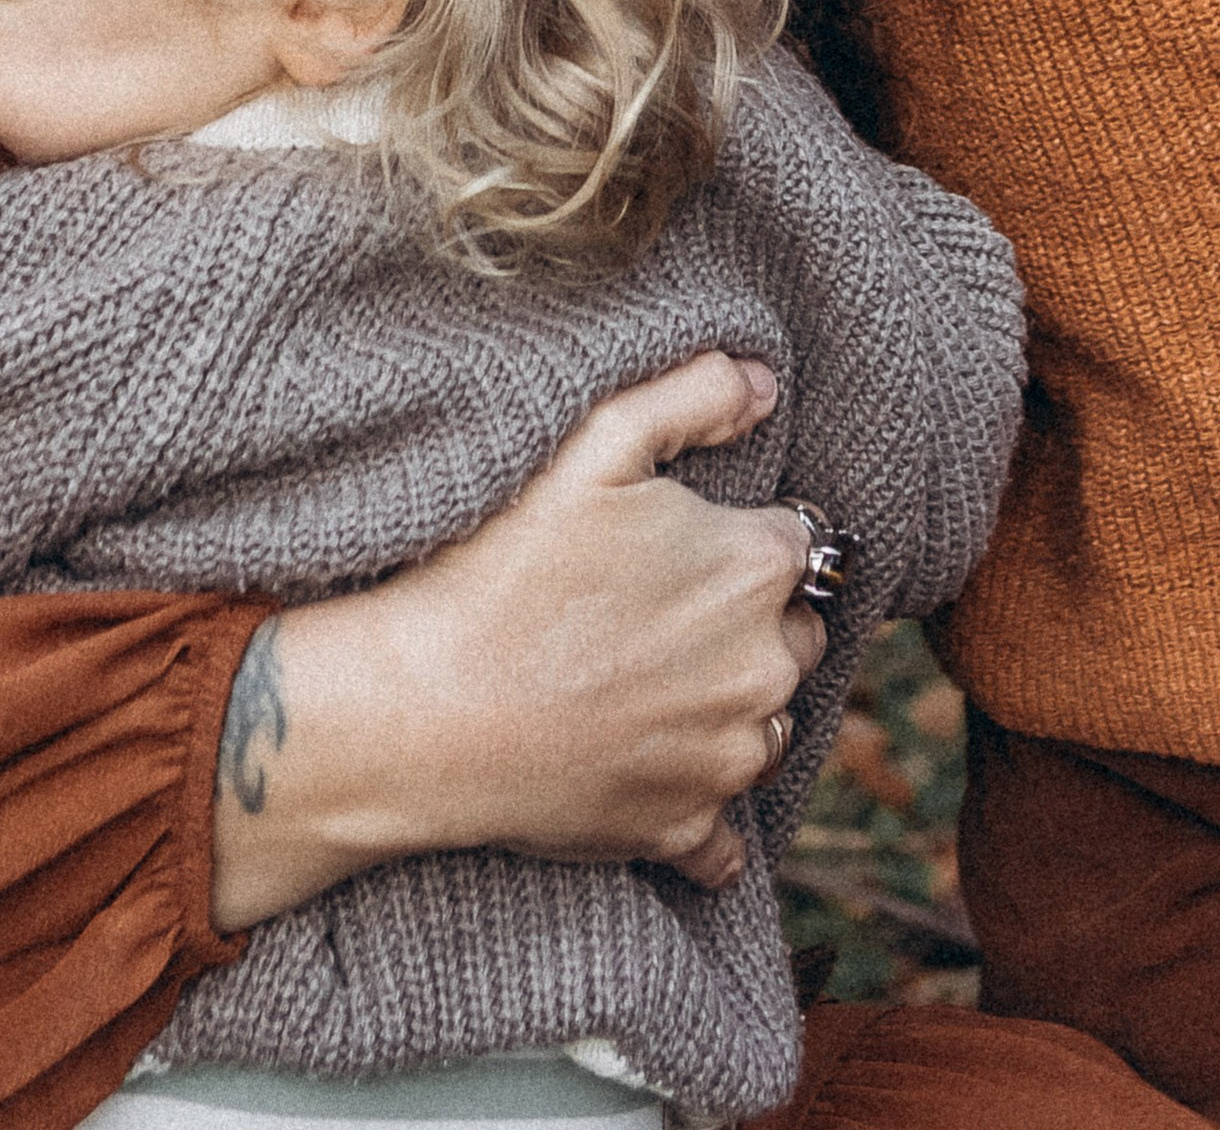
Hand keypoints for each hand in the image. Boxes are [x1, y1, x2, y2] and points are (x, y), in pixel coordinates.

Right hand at [211, 351, 821, 927]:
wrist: (422, 710)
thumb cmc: (501, 567)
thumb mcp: (593, 444)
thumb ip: (692, 395)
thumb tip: (762, 383)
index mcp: (755, 568)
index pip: (798, 541)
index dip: (736, 536)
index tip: (676, 546)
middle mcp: (765, 669)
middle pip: (792, 634)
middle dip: (744, 621)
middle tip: (651, 612)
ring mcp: (728, 760)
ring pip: (766, 724)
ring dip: (728, 706)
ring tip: (636, 682)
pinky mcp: (686, 830)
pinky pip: (728, 835)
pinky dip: (701, 807)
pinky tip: (649, 773)